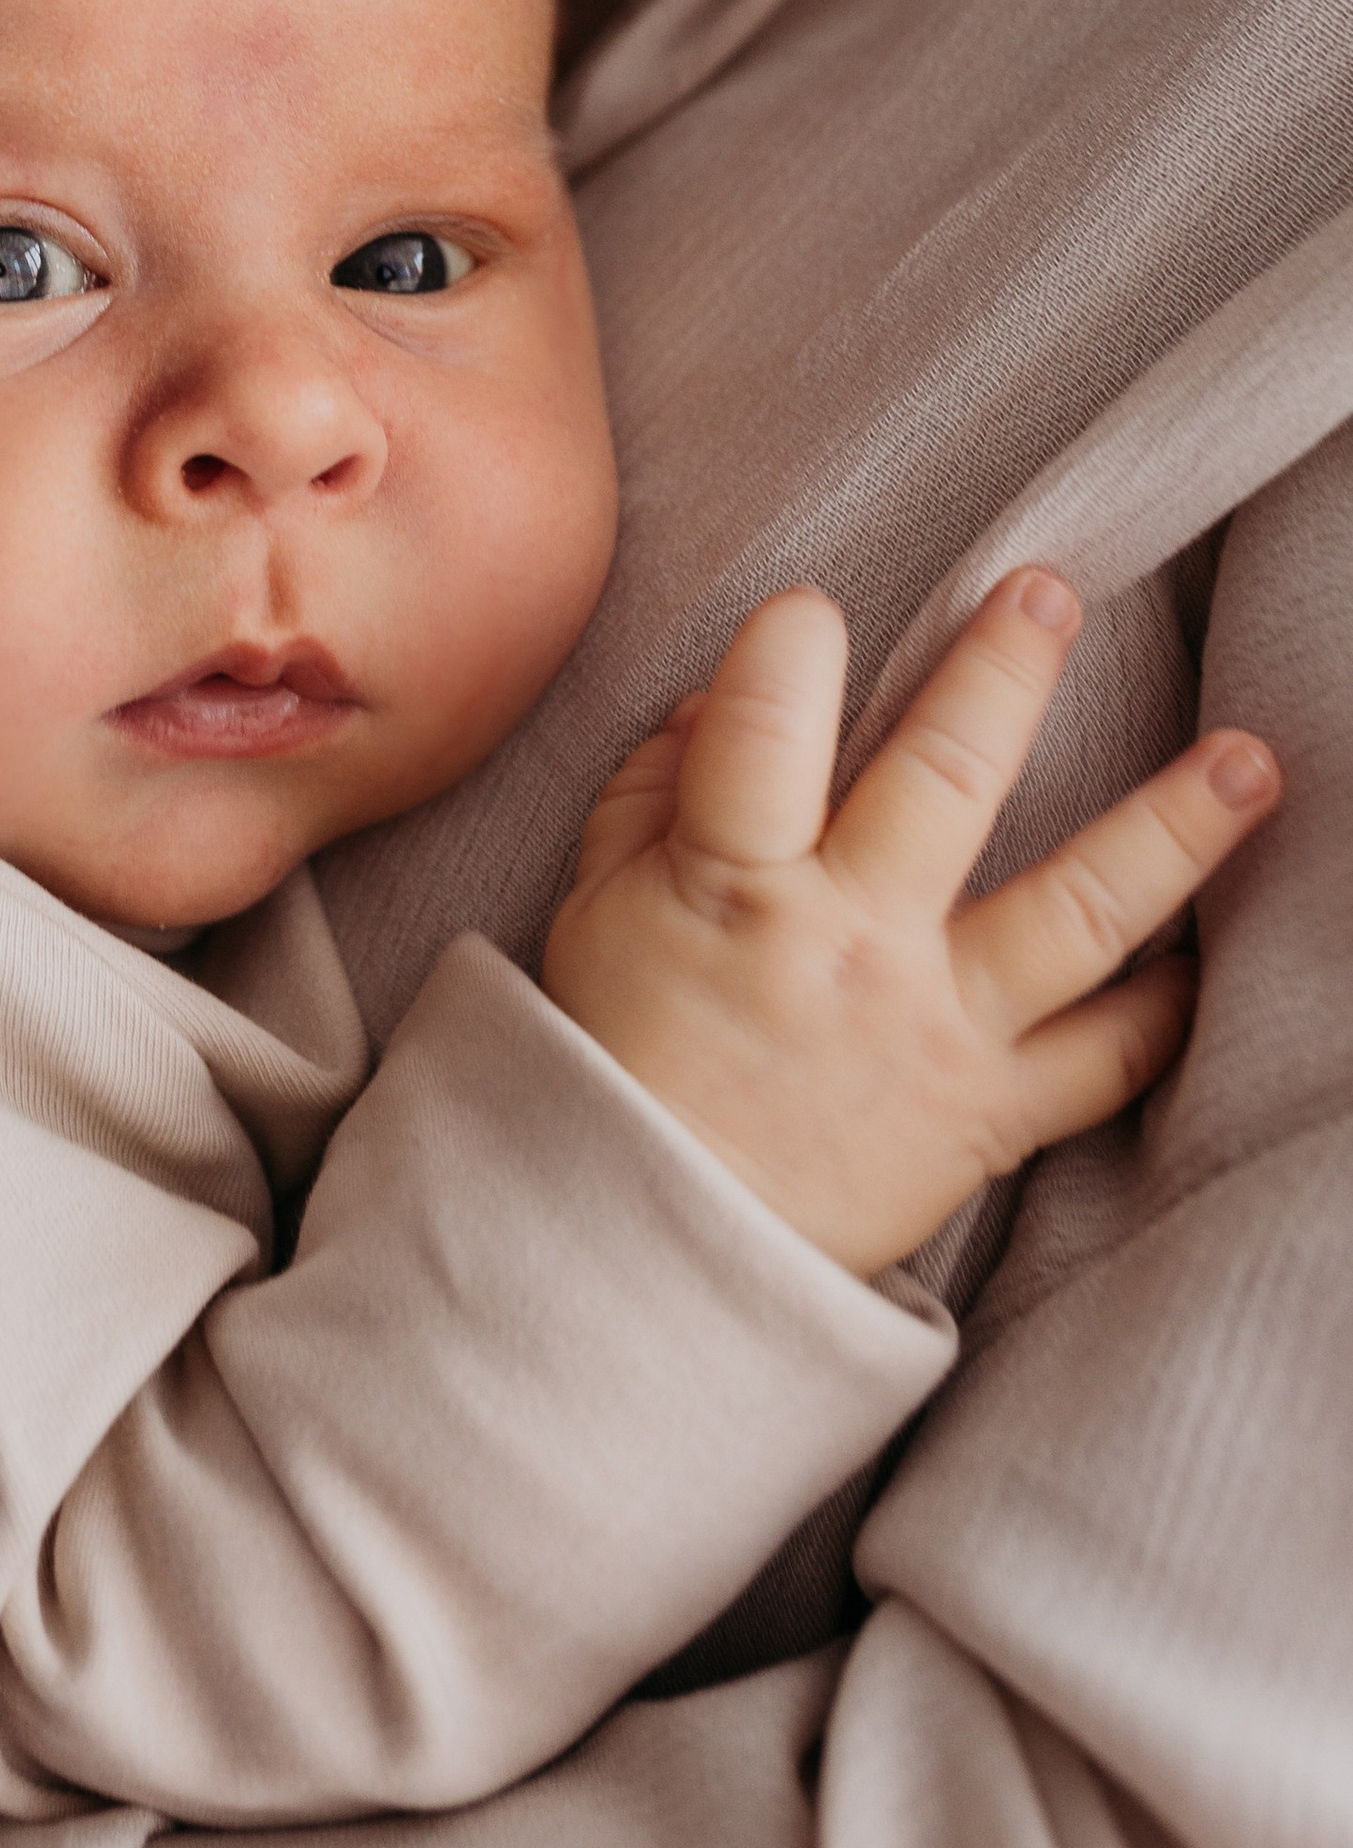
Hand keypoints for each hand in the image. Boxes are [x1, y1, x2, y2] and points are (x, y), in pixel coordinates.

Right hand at [542, 571, 1277, 1275]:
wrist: (654, 1256)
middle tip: (1051, 591)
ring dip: (1175, 827)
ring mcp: (937, 1029)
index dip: (787, 649)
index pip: (765, 732)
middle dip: (1006, 672)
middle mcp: (851, 945)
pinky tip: (1207, 955)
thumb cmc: (618, 1063)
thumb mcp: (594, 909)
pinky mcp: (993, 1115)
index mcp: (734, 887)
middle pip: (948, 781)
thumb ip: (652, 792)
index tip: (811, 609)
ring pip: (1080, 911)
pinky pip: (1107, 1063)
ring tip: (1253, 759)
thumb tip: (722, 695)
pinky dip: (1166, 1011)